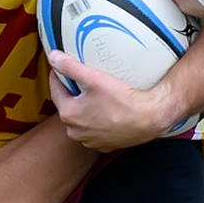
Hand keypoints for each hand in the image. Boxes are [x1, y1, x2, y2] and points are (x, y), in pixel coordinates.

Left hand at [46, 50, 193, 149]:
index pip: (55, 90)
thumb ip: (70, 67)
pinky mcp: (103, 145)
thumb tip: (53, 57)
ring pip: (82, 119)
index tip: (62, 67)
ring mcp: (89, 141)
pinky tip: (108, 111)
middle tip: (83, 81)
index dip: (58, 76)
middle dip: (73, 93)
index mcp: (69, 115)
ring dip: (85, 108)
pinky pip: (95, 130)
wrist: (150, 119)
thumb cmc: (123, 101)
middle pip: (68, 106)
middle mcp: (75, 132)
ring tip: (97, 96)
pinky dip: (98, 121)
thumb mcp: (94, 78)